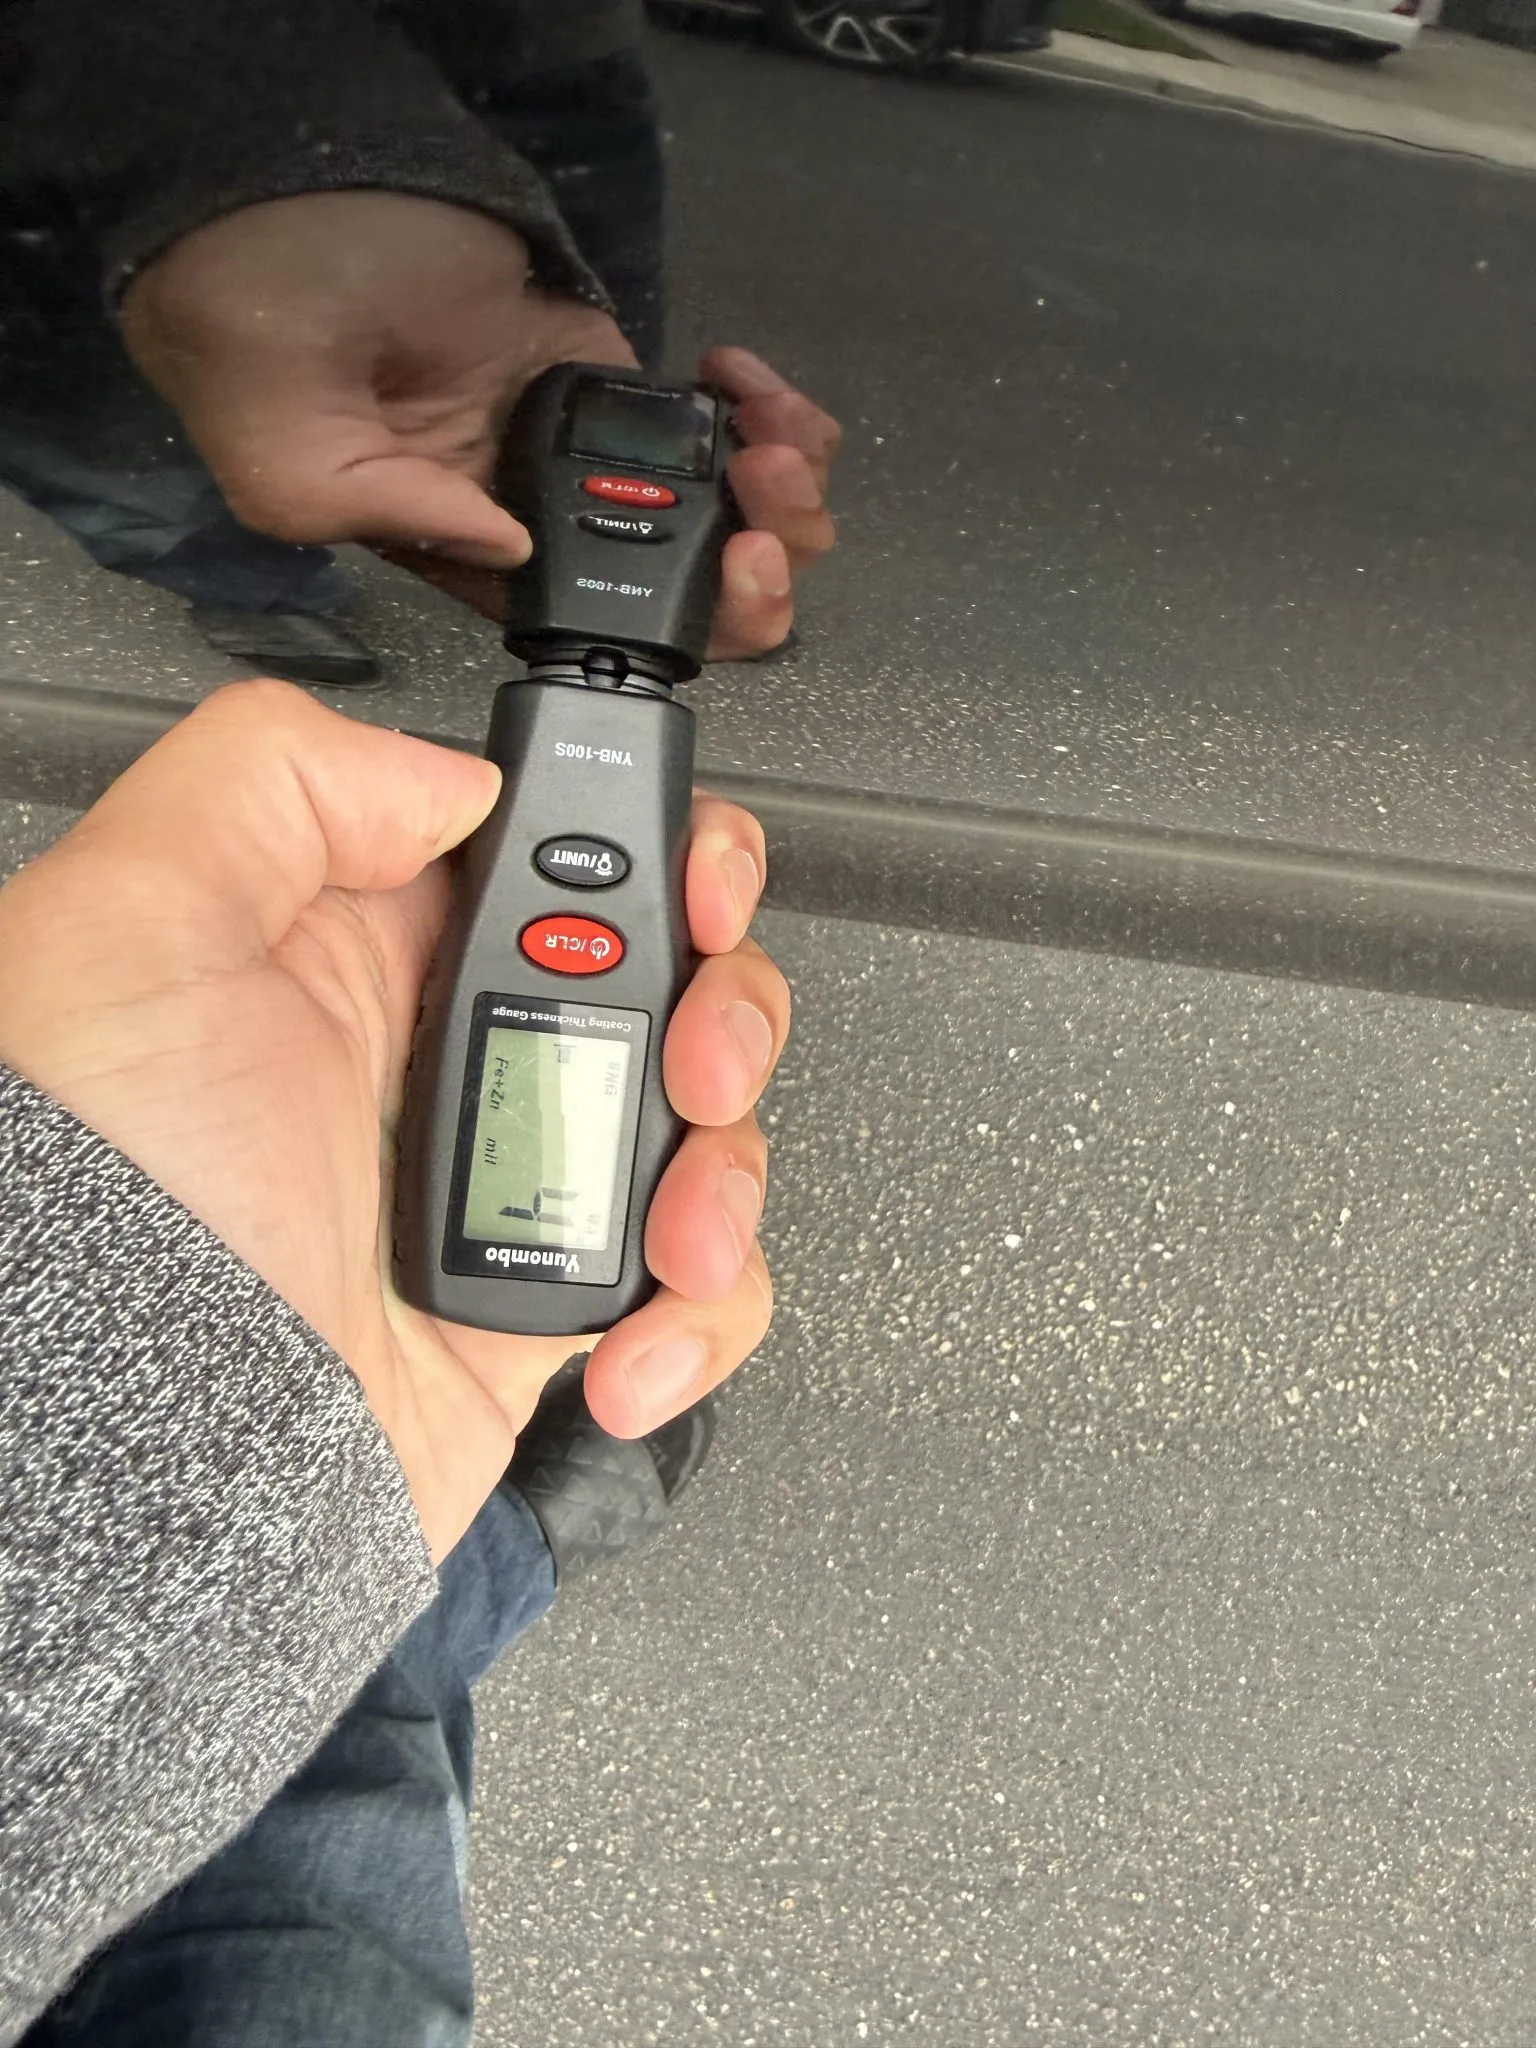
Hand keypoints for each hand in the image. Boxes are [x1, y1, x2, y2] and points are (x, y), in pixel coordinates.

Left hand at [0, 683, 788, 1561]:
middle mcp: (446, 1059)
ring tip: (669, 1238)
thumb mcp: (132, 920)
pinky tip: (631, 1340)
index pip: (565, 853)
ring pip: (709, 1133)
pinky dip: (702, 1314)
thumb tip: (447, 779)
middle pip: (673, 984)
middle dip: (725, 1016)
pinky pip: (694, 1292)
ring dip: (726, 1177)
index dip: (663, 854)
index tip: (700, 893)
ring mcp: (507, 1188)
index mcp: (370, 949)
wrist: (126, 1460)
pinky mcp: (544, 1312)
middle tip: (694, 1067)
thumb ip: (277, 778)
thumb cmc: (99, 1204)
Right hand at [121, 192, 838, 658]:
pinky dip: (759, 404)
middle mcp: (538, 514)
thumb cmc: (260, 337)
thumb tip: (515, 549)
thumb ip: (409, 521)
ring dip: (782, 489)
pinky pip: (710, 416)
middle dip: (764, 568)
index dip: (694, 625)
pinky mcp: (608, 368)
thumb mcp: (294, 472)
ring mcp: (582, 442)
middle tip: (764, 518)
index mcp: (472, 560)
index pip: (604, 629)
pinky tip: (735, 380)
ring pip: (720, 507)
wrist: (278, 195)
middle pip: (688, 584)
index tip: (733, 575)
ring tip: (767, 442)